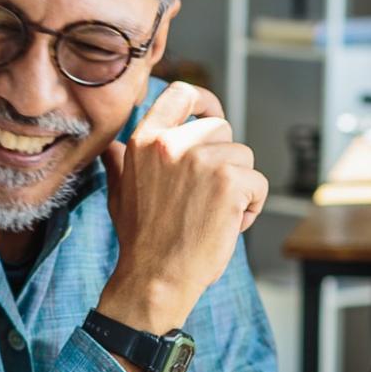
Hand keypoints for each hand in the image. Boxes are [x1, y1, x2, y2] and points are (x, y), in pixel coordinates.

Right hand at [100, 81, 268, 333]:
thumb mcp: (120, 194)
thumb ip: (120, 163)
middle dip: (223, 161)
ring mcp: (203, 160)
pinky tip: (228, 226)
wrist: (156, 278)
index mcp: (145, 141)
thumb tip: (112, 147)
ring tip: (213, 215)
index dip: (203, 99)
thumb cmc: (141, 240)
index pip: (181, 93)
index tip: (210, 112)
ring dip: (238, 186)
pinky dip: (252, 207)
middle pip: (221, 129)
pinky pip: (258, 184)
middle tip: (204, 197)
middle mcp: (172, 143)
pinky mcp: (230, 181)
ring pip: (243, 157)